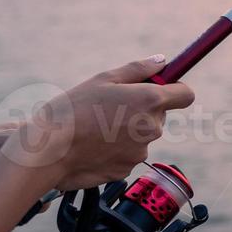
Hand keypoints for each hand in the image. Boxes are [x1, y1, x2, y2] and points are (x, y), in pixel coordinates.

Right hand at [0, 56, 195, 189]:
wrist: (46, 152)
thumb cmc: (71, 111)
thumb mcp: (103, 79)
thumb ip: (138, 70)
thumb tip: (162, 62)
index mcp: (150, 101)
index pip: (186, 94)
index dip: (175, 89)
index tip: (160, 87)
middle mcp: (152, 128)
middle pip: (159, 115)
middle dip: (143, 110)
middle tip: (111, 107)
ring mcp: (140, 152)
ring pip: (142, 136)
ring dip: (127, 131)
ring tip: (95, 128)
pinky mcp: (126, 170)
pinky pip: (127, 154)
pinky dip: (114, 149)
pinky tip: (91, 146)